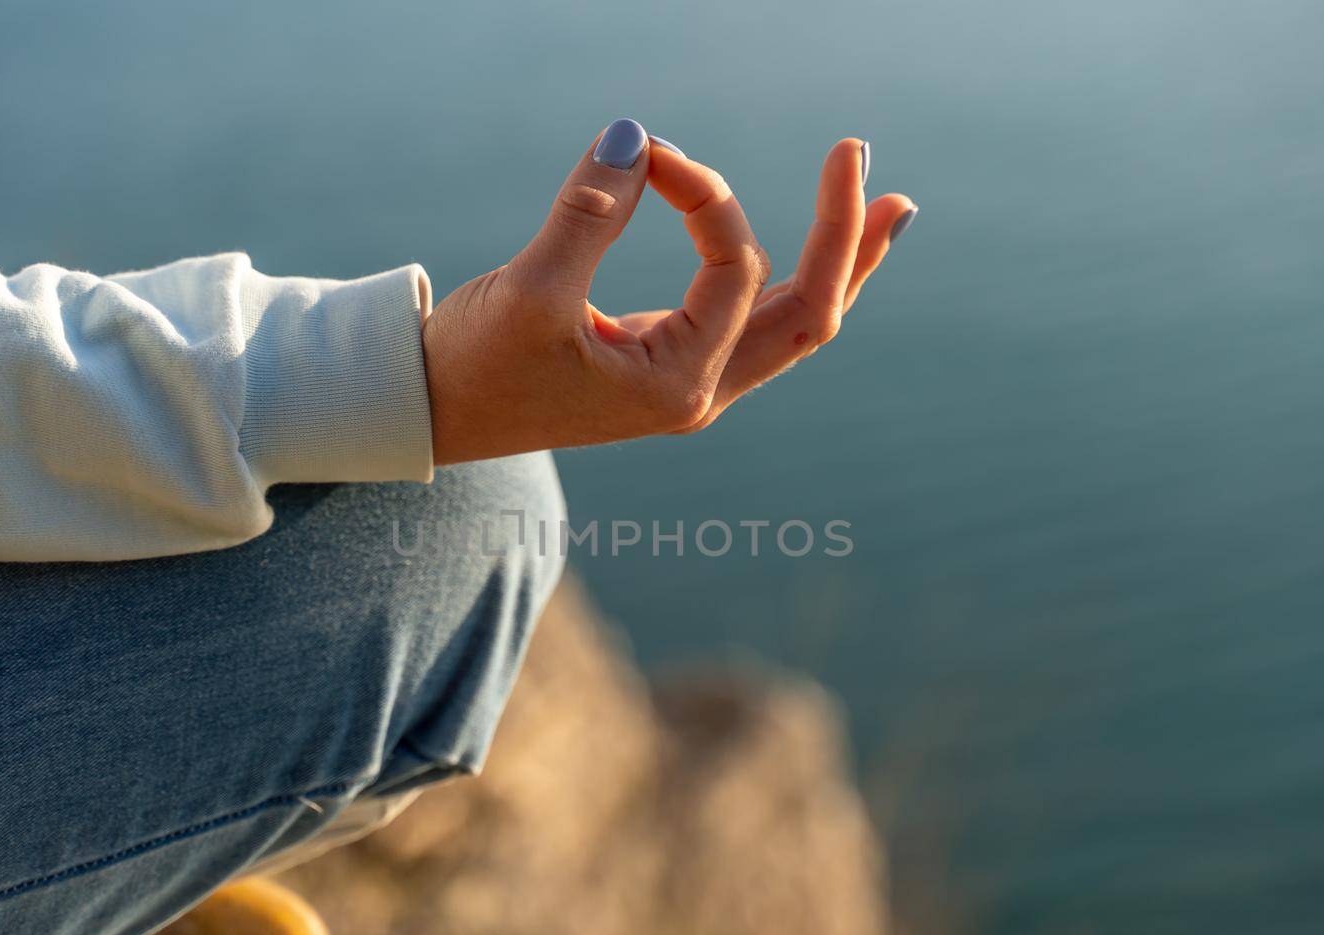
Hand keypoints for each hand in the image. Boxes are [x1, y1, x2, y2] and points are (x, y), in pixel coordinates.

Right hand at [420, 119, 916, 464]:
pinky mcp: (667, 360)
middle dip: (844, 239)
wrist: (432, 412)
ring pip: (790, 321)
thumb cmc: (474, 366)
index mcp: (677, 386)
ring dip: (838, 263)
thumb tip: (633, 134)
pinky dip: (792, 279)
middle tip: (861, 159)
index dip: (703, 194)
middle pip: (809, 315)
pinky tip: (819, 248)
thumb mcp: (527, 290)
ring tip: (891, 206)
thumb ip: (586, 213)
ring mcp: (689, 380)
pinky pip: (753, 319)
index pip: (732, 269)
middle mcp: (698, 389)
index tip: (646, 149)